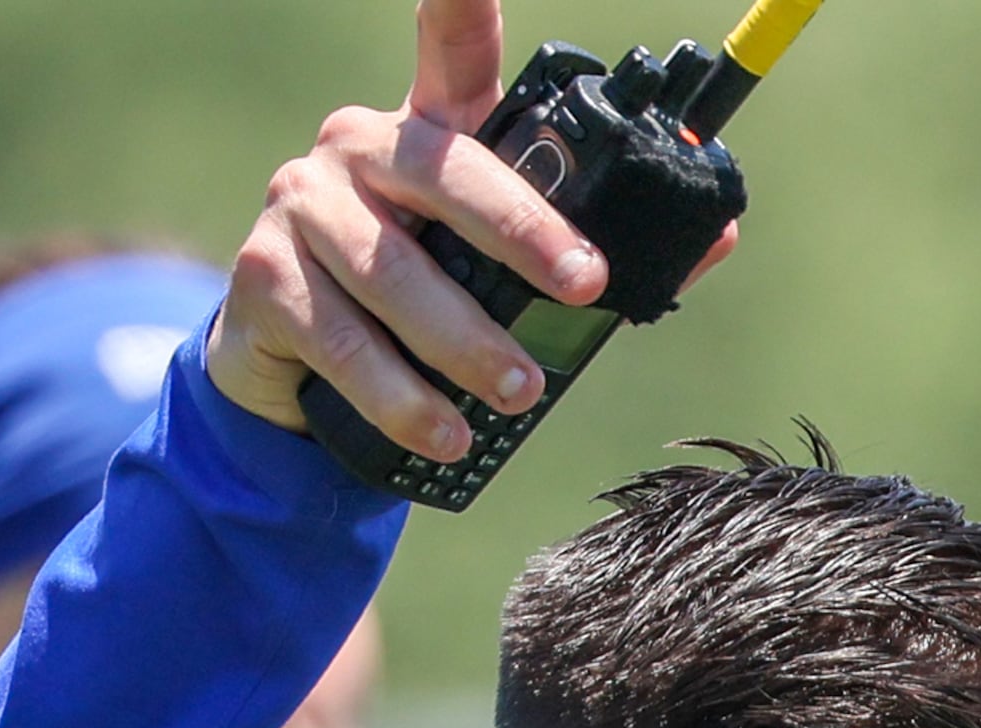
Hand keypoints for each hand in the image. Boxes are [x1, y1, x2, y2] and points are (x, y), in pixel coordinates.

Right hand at [208, 0, 738, 457]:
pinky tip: (444, 431)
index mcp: (432, 130)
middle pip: (448, 174)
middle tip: (585, 288)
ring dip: (466, 342)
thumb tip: (716, 235)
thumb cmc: (425, 301)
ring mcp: (302, 204)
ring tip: (521, 392)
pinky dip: (402, 398)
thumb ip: (592, 247)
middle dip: (523, 233)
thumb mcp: (504, 267)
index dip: (462, 2)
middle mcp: (359, 146)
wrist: (298, 370)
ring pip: (394, 274)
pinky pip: (343, 341)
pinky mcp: (264, 275)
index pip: (454, 50)